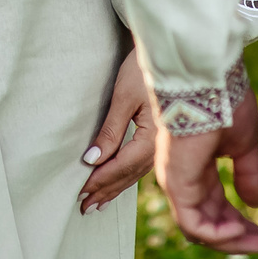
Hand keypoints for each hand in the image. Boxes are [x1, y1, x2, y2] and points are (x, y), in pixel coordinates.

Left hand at [79, 49, 158, 213]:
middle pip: (128, 174)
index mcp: (153, 138)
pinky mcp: (163, 138)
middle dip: (105, 190)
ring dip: (116, 187)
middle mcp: (162, 147)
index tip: (79, 193)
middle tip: (83, 206)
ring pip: (136, 172)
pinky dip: (127, 176)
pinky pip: (143, 164)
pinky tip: (120, 182)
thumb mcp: (125, 96)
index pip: (119, 166)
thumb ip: (110, 131)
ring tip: (98, 203)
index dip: (98, 180)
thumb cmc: (148, 68)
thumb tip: (91, 160)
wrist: (178, 51)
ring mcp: (164, 144)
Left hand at [152, 66, 257, 253]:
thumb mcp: (245, 144)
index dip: (242, 227)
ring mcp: (177, 183)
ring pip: (200, 231)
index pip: (216, 210)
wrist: (210, 80)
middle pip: (209, 225)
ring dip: (233, 241)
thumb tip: (256, 204)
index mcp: (198, 169)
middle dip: (241, 239)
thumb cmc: (225, 102)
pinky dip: (217, 235)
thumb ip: (249, 173)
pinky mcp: (176, 184)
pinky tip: (240, 230)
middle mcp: (184, 179)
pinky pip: (193, 225)